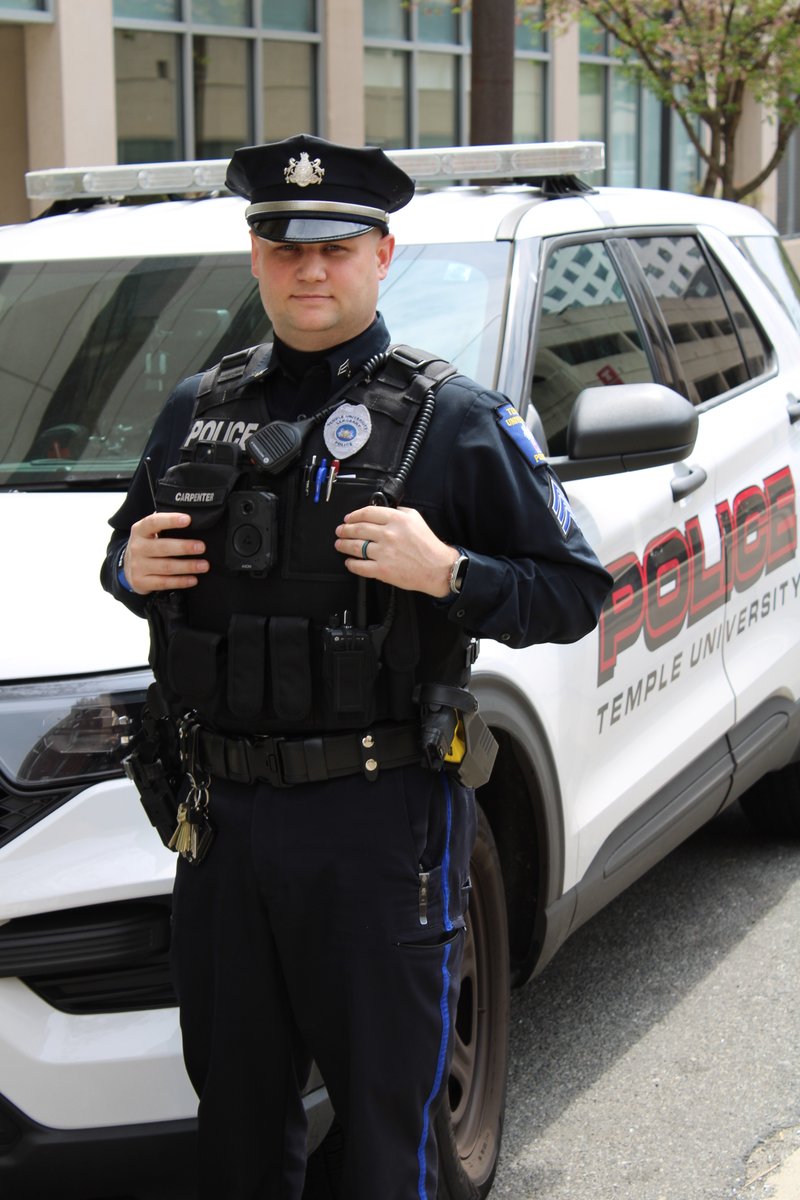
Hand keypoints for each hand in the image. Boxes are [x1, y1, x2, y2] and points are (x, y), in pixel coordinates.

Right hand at [122, 512, 208, 593]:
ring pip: (166, 567)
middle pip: (163, 547)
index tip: (188, 520)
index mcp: (140, 530)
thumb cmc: (147, 546)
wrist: (128, 568)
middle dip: (184, 547)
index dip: (170, 520)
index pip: (153, 522)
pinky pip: (164, 583)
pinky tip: (193, 579)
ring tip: (203, 565)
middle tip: (202, 547)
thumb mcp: (149, 532)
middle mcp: (137, 547)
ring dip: (187, 566)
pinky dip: (180, 581)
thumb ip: (164, 526)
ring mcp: (138, 566)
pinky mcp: (141, 582)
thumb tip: (191, 519)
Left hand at [335, 506, 458, 597]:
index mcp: (396, 520)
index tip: (348, 518)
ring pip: (355, 547)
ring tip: (340, 544)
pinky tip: (349, 562)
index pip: (367, 513)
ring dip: (344, 545)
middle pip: (357, 529)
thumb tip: (382, 510)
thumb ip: (398, 512)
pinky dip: (351, 564)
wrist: (437, 568)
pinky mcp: (382, 570)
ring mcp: (384, 553)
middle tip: (340, 531)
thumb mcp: (416, 518)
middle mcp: (388, 534)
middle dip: (344, 530)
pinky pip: (360, 566)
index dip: (353, 515)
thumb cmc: (428, 545)